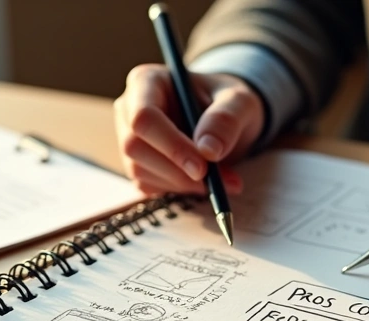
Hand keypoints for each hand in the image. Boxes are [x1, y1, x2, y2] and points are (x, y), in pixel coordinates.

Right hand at [114, 64, 264, 194]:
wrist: (224, 120)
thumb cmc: (227, 102)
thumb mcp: (240, 102)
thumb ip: (227, 119)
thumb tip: (208, 150)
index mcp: (147, 81)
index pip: (144, 117)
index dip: (171, 146)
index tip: (203, 167)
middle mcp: (130, 108)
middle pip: (135, 147)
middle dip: (176, 170)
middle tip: (215, 182)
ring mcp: (128, 138)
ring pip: (140, 171)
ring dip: (182, 183)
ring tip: (221, 180)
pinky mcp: (136, 163)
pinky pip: (148, 185)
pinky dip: (179, 190)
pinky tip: (204, 182)